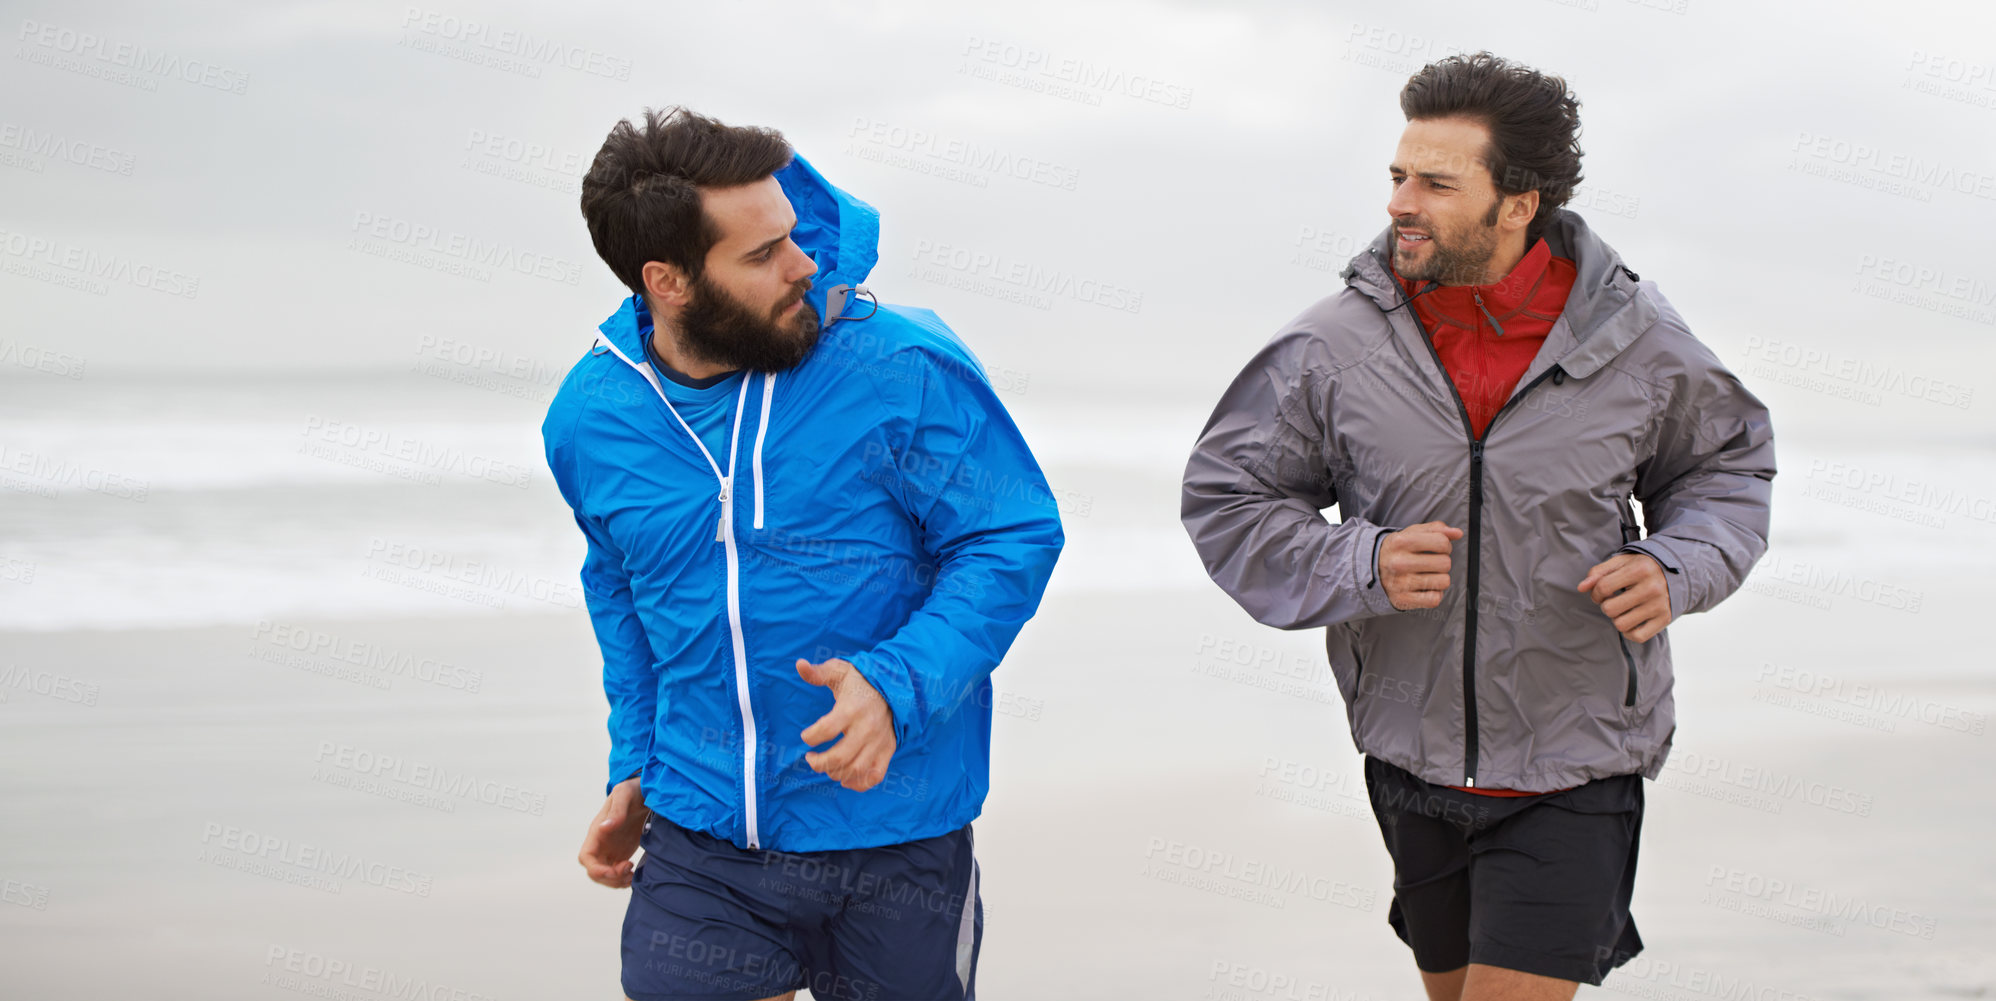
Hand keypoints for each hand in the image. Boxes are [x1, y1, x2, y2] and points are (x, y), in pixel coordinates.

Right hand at [578, 777, 648, 888]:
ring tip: (632, 874)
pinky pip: (616, 873)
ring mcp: (610, 849)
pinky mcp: (621, 853)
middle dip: (609, 878)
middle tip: (629, 869)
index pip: (586, 857)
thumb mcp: (624, 794)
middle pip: (594, 871)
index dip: (596, 869)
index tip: (613, 871)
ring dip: (616, 881)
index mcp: (596, 831)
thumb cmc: (632, 790)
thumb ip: (616, 811)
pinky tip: (635, 875)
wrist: (645, 792)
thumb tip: (604, 828)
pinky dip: (623, 879)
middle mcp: (600, 843)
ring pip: (605, 875)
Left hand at [797, 657, 897, 791]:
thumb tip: (799, 664)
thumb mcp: (839, 671)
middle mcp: (866, 728)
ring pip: (855, 769)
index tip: (806, 736)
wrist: (895, 686)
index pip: (826, 730)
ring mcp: (879, 742)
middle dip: (819, 763)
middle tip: (811, 759)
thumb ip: (818, 673)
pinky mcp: (887, 751)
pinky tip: (845, 779)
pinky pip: (874, 776)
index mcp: (851, 709)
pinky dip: (859, 784)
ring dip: (835, 773)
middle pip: (839, 756)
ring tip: (826, 767)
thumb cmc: (861, 681)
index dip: (810, 737)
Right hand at [1380, 521, 1463, 609]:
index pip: (1442, 542)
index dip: (1445, 545)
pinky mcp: (1402, 600)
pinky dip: (1434, 594)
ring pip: (1443, 582)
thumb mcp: (1411, 533)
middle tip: (1430, 563)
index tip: (1438, 548)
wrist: (1371, 570)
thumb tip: (1457, 533)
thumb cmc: (1397, 550)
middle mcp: (1399, 563)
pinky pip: (1434, 599)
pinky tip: (1425, 588)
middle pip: (1445, 563)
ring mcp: (1400, 583)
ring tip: (1427, 575)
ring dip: (1440, 579)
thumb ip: (1436, 529)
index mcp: (1401, 542)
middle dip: (1442, 562)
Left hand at [1578, 552, 1671, 642]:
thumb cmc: (1643, 567)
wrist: (1678, 573)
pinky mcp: (1664, 619)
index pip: (1603, 587)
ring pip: (1621, 625)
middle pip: (1610, 609)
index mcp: (1640, 569)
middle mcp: (1652, 588)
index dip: (1595, 593)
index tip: (1600, 593)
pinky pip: (1638, 636)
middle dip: (1606, 606)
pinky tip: (1632, 620)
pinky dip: (1630, 632)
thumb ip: (1599, 572)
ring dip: (1617, 619)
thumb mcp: (1622, 562)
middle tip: (1614, 601)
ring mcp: (1659, 605)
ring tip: (1623, 610)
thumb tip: (1581, 588)